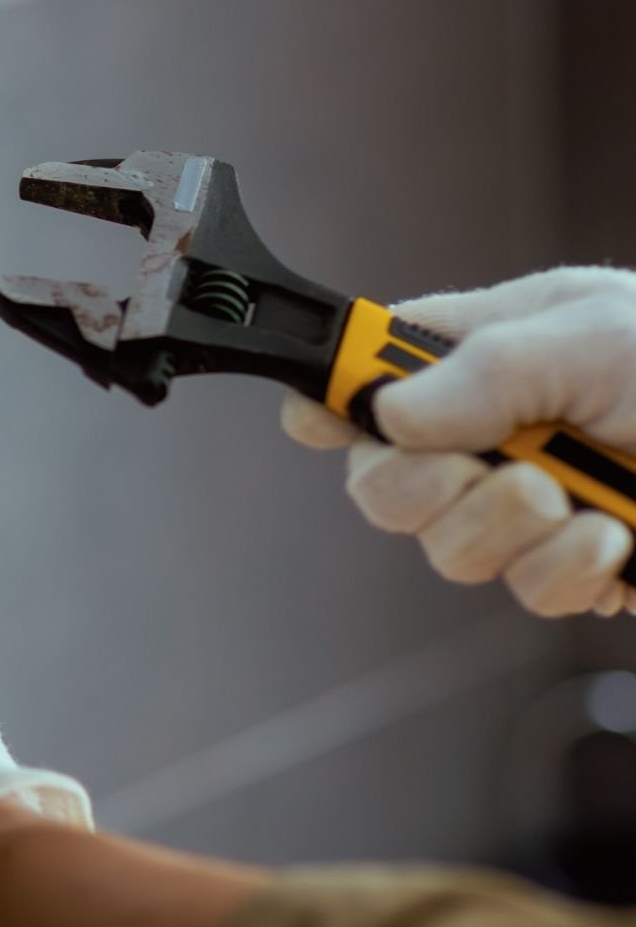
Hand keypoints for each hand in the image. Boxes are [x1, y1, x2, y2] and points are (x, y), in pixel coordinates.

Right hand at [281, 266, 635, 617]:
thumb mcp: (594, 334)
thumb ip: (482, 371)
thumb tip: (386, 413)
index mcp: (476, 354)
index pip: (363, 376)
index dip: (327, 400)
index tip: (320, 420)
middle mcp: (490, 433)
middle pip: (382, 484)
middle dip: (426, 489)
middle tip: (491, 472)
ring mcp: (530, 505)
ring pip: (447, 550)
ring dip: (509, 532)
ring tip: (579, 502)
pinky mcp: (577, 566)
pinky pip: (528, 592)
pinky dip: (568, 572)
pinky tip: (615, 541)